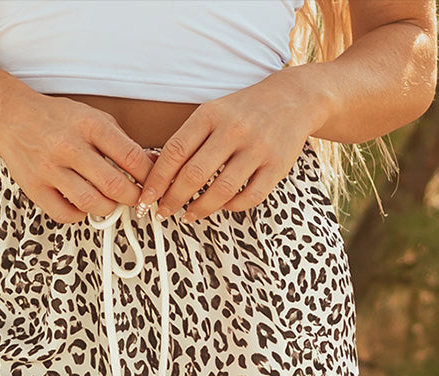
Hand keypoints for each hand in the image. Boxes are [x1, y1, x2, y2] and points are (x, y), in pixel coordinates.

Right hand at [0, 94, 153, 223]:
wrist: (11, 116)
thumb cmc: (56, 119)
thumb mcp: (93, 118)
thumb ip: (121, 142)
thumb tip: (152, 165)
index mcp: (88, 124)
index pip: (131, 158)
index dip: (149, 177)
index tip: (153, 185)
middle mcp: (69, 146)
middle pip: (115, 186)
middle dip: (133, 198)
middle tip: (135, 198)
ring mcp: (50, 169)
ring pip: (91, 203)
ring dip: (108, 208)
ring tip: (110, 202)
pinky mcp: (35, 188)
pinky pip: (65, 215)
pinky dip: (80, 215)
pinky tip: (83, 205)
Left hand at [137, 70, 326, 221]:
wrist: (293, 98)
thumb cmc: (244, 110)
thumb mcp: (213, 113)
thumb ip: (190, 140)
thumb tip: (159, 177)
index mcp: (211, 114)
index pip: (175, 152)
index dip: (156, 181)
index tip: (145, 199)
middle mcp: (234, 129)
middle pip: (194, 175)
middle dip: (173, 200)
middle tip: (164, 212)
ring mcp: (257, 148)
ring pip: (221, 191)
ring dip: (200, 209)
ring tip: (189, 215)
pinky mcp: (277, 166)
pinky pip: (249, 197)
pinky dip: (231, 207)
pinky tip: (222, 206)